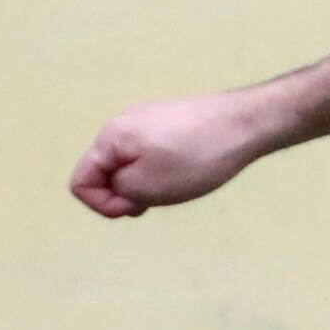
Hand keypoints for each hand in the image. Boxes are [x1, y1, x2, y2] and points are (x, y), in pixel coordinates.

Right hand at [70, 91, 282, 217]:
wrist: (249, 123)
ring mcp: (149, 121)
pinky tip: (190, 173)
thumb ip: (117, 193)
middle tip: (160, 198)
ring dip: (147, 186)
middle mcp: (123, 123)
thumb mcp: (146, 187)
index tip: (136, 208)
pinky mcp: (173, 123)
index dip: (102, 205)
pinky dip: (164, 172)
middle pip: (105, 174)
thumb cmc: (196, 157)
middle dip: (126, 195)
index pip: (80, 182)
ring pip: (131, 167)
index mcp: (109, 137)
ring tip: (178, 185)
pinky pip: (153, 157)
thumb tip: (118, 187)